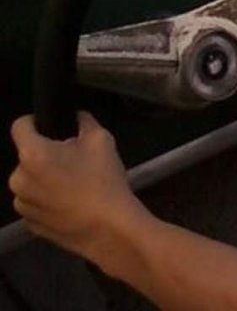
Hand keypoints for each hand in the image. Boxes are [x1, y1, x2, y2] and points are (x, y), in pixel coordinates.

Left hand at [9, 112, 147, 266]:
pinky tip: (69, 202)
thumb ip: (84, 121)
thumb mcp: (101, 139)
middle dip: (45, 153)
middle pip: (27, 156)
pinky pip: (34, 202)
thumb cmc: (103, 180)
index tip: (48, 124)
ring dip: (44, 178)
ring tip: (72, 184)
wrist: (109, 228)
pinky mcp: (29, 225)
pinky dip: (46, 199)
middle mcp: (19, 180)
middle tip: (72, 158)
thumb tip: (77, 116)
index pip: (20, 126)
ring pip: (30, 181)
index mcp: (33, 155)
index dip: (34, 120)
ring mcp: (22, 205)